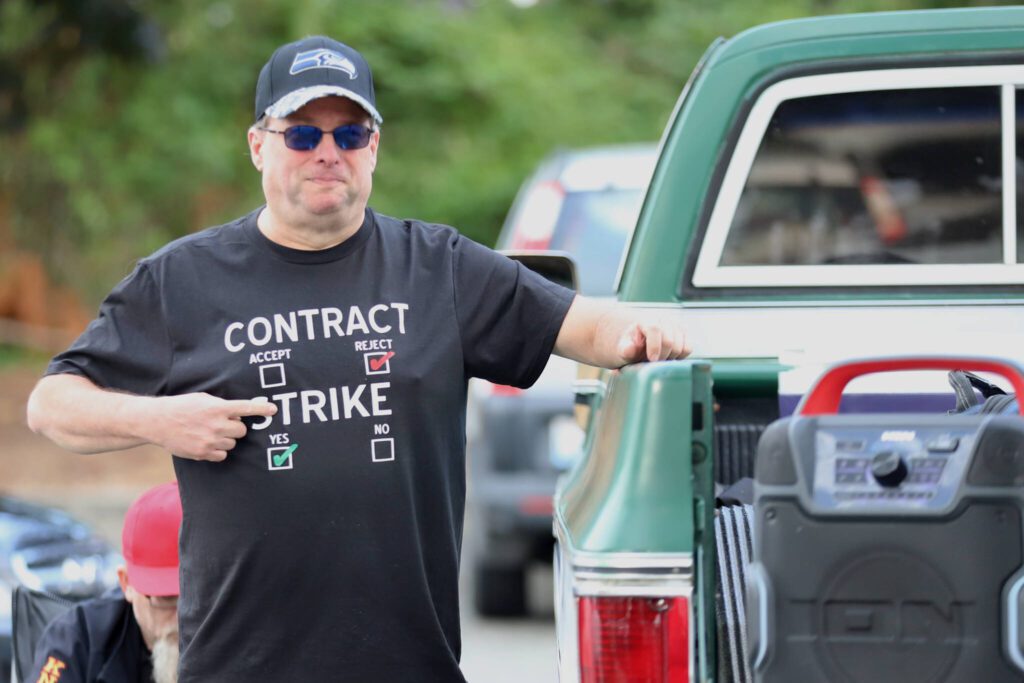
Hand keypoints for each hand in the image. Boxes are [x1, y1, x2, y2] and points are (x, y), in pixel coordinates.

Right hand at [141, 393, 276, 460]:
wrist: (158, 421)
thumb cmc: (182, 407)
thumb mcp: (204, 399)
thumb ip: (223, 405)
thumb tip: (244, 410)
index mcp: (217, 408)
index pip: (245, 408)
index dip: (261, 410)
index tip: (273, 410)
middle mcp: (216, 425)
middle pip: (242, 431)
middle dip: (235, 428)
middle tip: (222, 424)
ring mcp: (210, 440)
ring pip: (232, 444)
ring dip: (225, 439)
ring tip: (209, 432)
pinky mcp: (203, 453)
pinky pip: (222, 455)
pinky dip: (217, 450)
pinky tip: (206, 442)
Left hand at [615, 319, 690, 364]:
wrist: (641, 345)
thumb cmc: (632, 348)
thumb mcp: (624, 350)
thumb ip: (625, 349)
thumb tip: (630, 348)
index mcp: (646, 319)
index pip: (655, 329)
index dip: (654, 346)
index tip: (652, 359)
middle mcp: (663, 319)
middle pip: (669, 340)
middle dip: (661, 356)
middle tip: (653, 363)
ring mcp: (676, 325)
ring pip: (680, 346)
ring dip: (670, 358)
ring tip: (660, 359)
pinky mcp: (685, 334)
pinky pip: (688, 349)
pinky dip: (679, 357)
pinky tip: (669, 357)